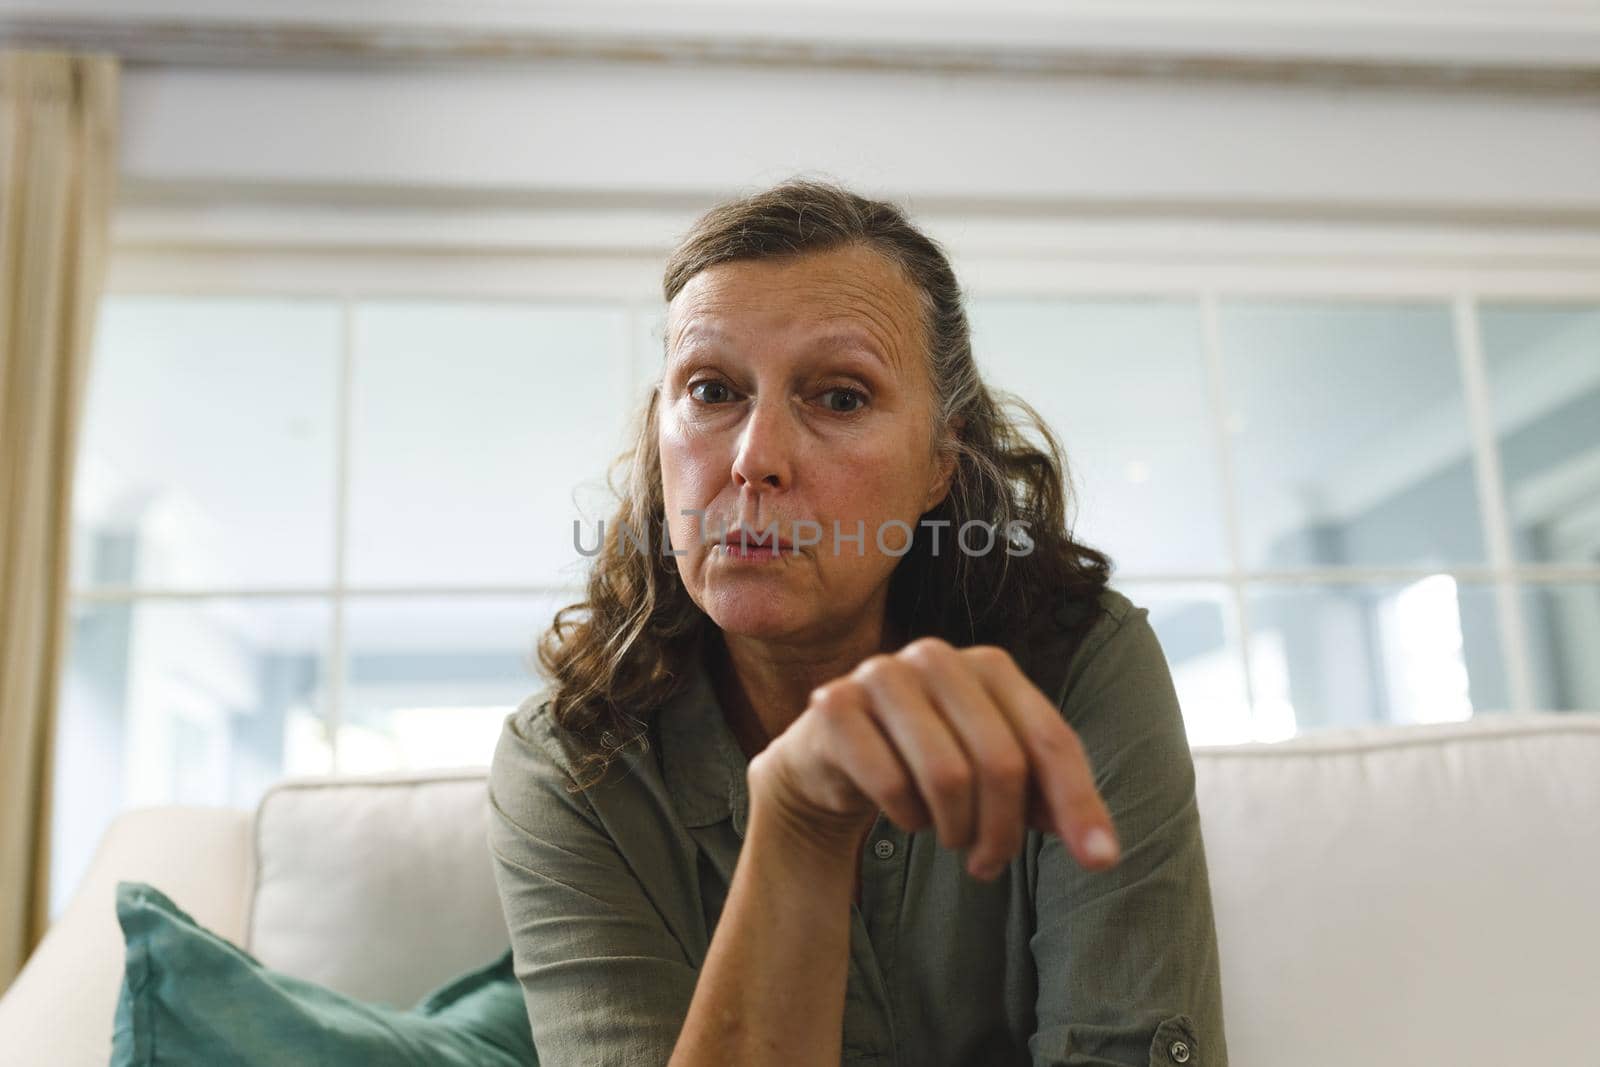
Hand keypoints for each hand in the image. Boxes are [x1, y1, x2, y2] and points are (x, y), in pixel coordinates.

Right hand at [745, 636, 1120, 878]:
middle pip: (1001, 763)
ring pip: (946, 775)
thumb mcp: (995, 776)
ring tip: (949, 837)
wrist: (832, 757)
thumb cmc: (927, 762)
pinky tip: (903, 814)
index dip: (1079, 803)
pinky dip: (905, 816)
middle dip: (1002, 831)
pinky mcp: (834, 703)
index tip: (1099, 861)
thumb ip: (1046, 797)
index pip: (1051, 739)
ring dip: (954, 829)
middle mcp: (937, 657)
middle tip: (988, 863)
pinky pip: (889, 782)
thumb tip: (1098, 847)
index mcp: (989, 665)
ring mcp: (881, 674)